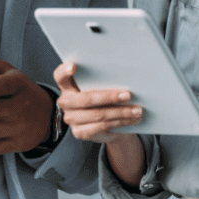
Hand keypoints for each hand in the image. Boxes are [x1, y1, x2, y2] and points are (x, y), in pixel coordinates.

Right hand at [52, 63, 144, 187]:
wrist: (109, 125)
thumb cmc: (106, 100)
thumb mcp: (104, 87)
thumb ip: (106, 81)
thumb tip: (127, 76)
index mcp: (68, 86)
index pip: (60, 76)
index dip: (65, 71)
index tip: (74, 66)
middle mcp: (65, 102)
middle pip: (85, 98)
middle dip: (109, 97)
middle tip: (129, 95)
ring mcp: (70, 118)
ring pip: (98, 114)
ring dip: (121, 112)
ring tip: (137, 110)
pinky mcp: (79, 133)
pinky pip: (102, 126)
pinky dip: (120, 122)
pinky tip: (132, 119)